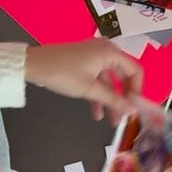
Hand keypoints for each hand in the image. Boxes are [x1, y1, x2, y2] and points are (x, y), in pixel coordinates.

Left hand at [24, 40, 142, 122]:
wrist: (34, 65)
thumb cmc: (64, 74)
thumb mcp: (91, 89)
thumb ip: (114, 101)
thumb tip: (133, 111)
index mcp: (111, 52)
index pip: (135, 71)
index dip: (137, 90)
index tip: (134, 107)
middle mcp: (106, 51)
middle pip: (123, 76)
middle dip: (123, 98)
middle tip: (124, 116)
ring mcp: (94, 56)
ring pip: (109, 81)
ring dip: (110, 100)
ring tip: (111, 121)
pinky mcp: (84, 62)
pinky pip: (97, 78)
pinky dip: (98, 94)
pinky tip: (96, 112)